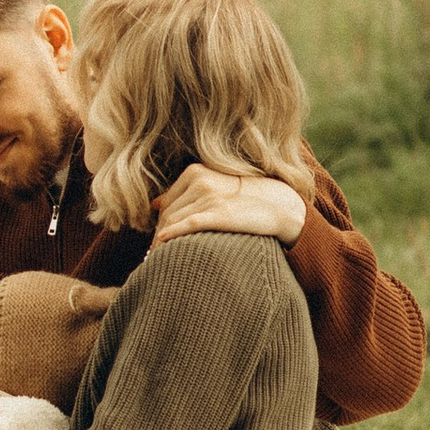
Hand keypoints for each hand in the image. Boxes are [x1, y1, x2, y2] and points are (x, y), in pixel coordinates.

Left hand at [156, 163, 304, 244]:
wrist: (277, 204)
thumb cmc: (242, 199)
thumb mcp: (213, 186)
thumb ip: (185, 192)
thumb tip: (155, 204)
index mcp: (194, 172)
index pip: (167, 202)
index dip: (159, 222)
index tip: (156, 240)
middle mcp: (199, 181)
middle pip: (168, 212)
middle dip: (158, 234)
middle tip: (152, 253)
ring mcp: (209, 196)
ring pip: (173, 220)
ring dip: (162, 240)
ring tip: (156, 258)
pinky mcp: (218, 213)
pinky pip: (187, 224)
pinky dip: (172, 234)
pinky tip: (163, 243)